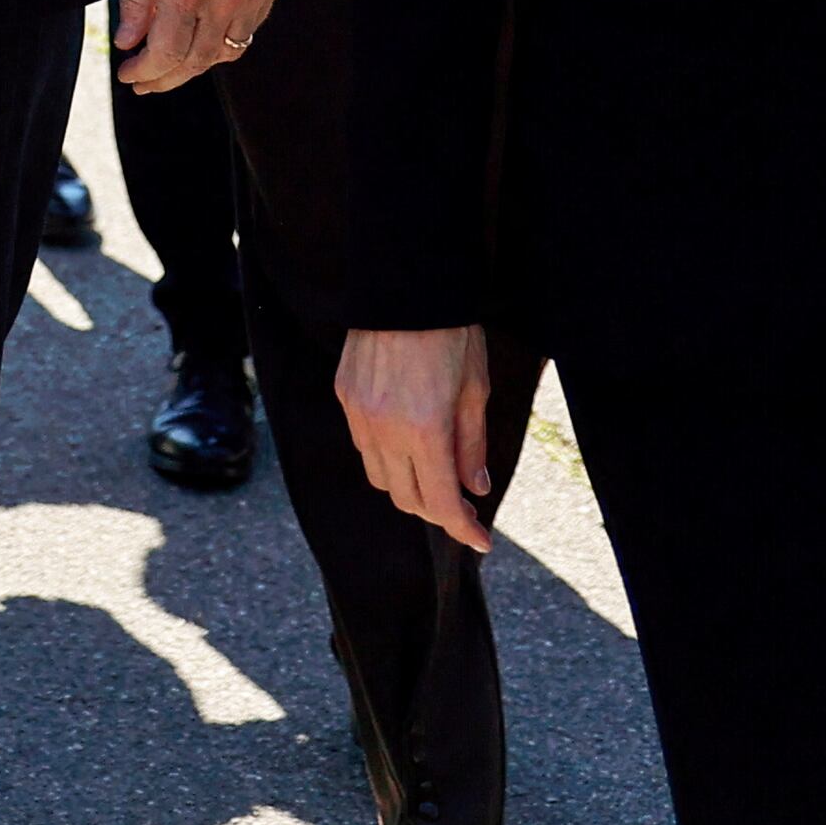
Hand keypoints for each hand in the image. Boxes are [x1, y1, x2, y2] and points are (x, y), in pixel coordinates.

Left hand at [113, 0, 283, 90]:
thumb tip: (128, 43)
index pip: (166, 52)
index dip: (145, 72)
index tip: (129, 76)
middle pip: (197, 60)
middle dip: (167, 77)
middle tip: (146, 82)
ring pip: (226, 51)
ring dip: (196, 64)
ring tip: (171, 64)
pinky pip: (248, 29)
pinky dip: (224, 41)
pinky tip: (202, 38)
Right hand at [337, 324, 498, 552]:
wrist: (406, 284)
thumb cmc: (450, 332)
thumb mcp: (475, 389)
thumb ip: (471, 444)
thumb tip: (474, 487)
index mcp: (425, 429)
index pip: (440, 501)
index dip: (461, 528)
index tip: (480, 540)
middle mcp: (385, 428)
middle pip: (406, 498)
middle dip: (436, 511)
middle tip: (463, 506)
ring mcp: (359, 413)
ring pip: (380, 476)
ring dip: (408, 486)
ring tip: (434, 474)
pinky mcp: (345, 395)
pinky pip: (363, 445)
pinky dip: (386, 457)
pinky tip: (407, 444)